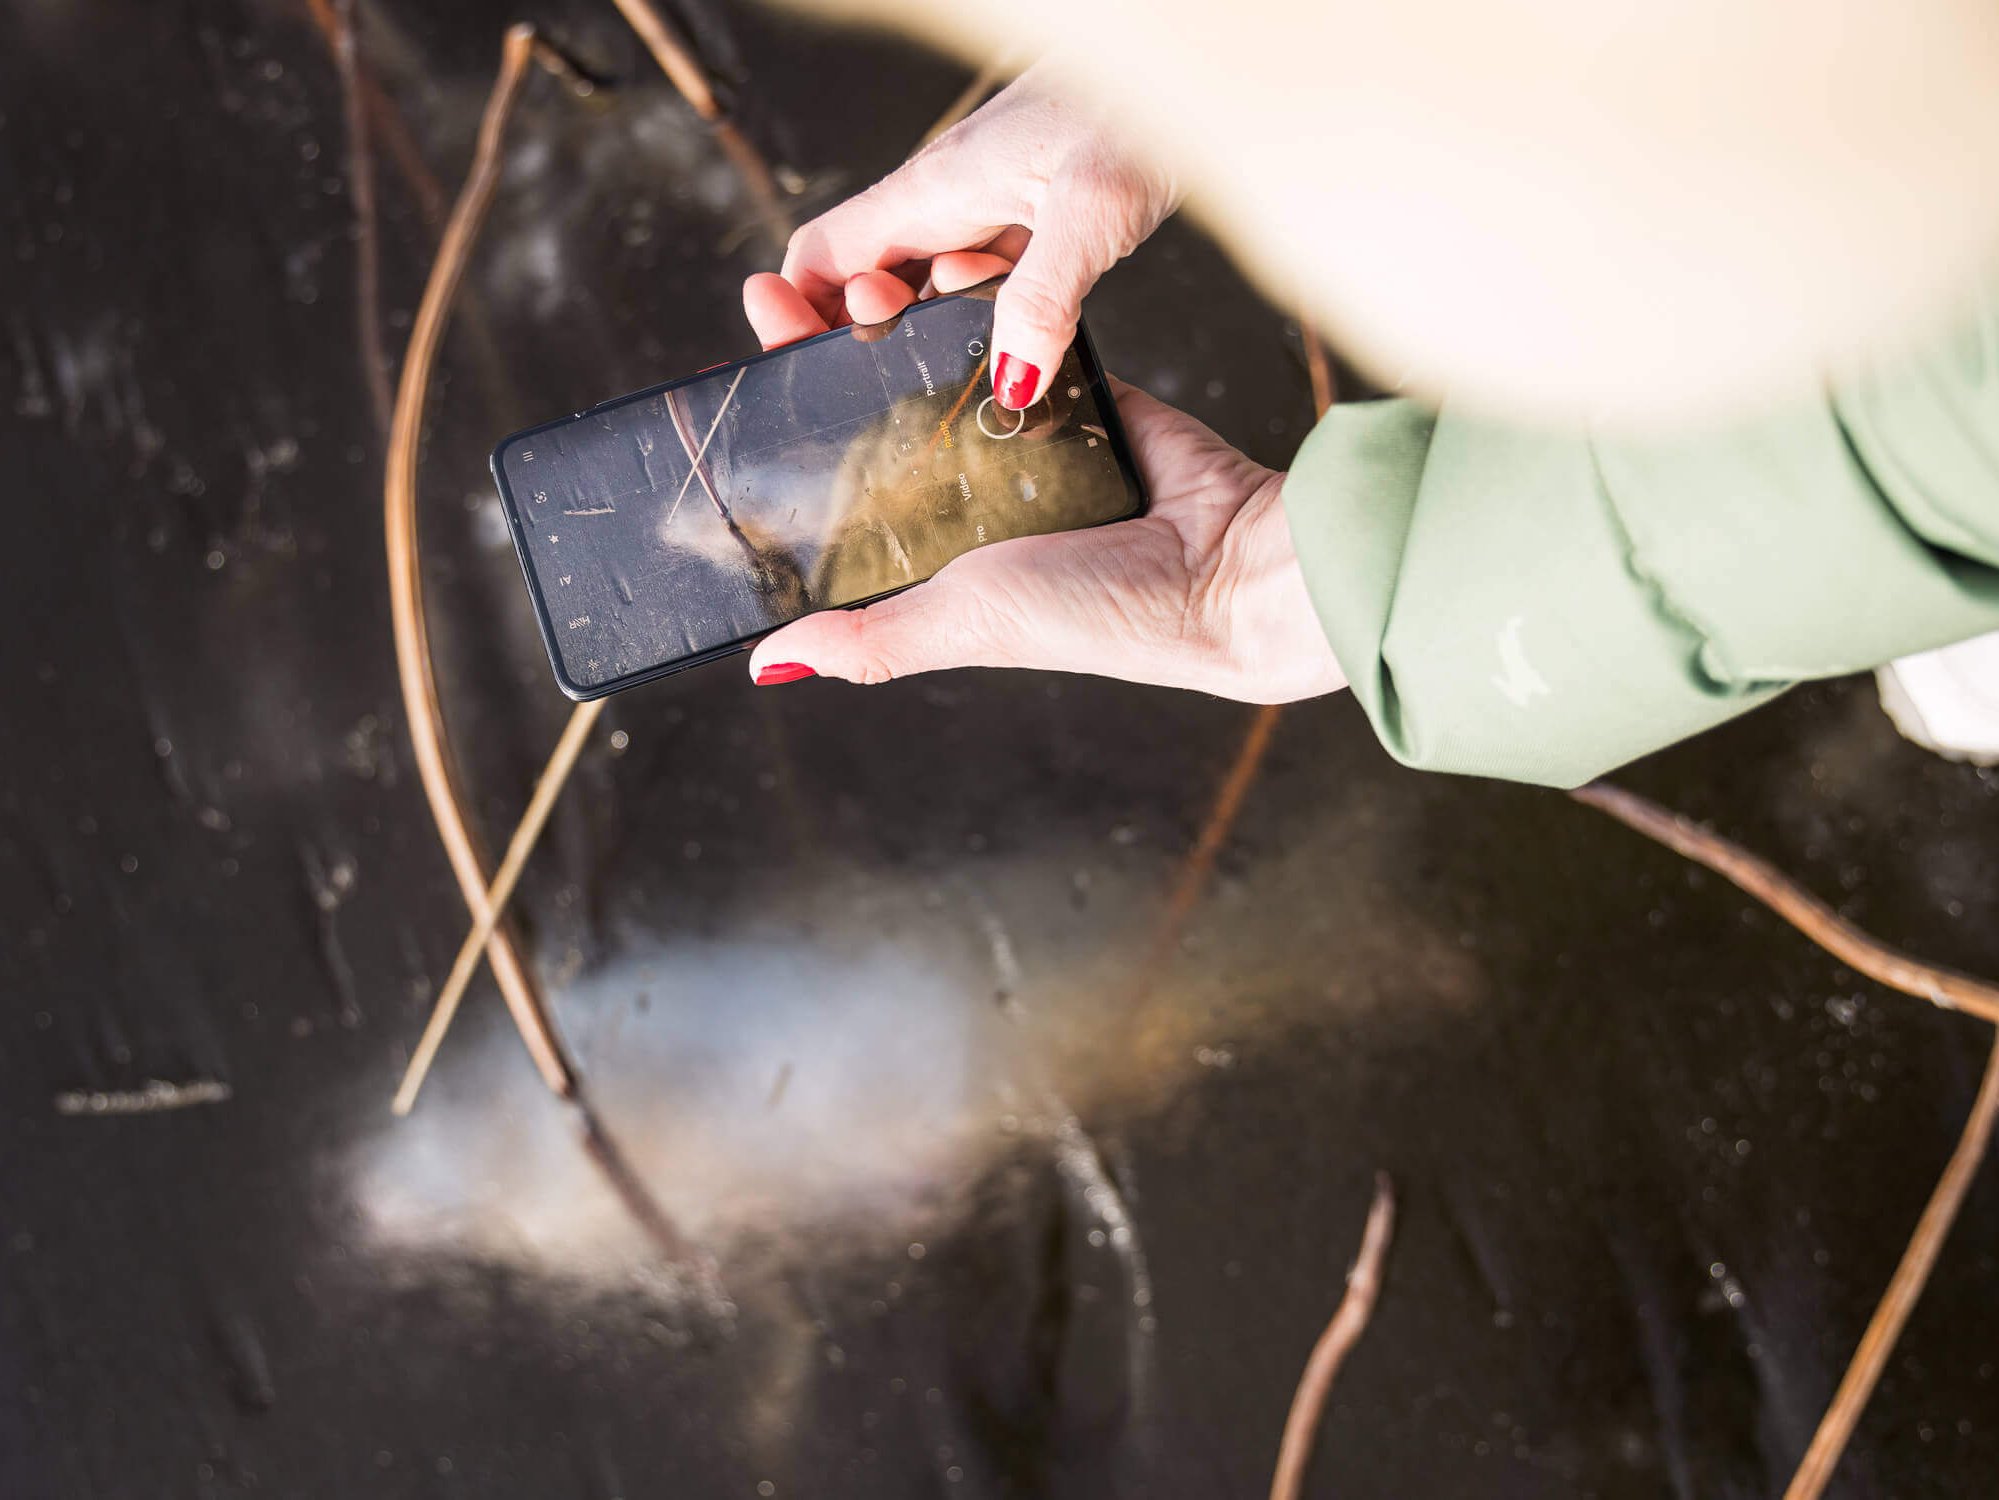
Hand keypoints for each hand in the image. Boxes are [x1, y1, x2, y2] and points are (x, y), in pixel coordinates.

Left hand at [738, 253, 1343, 703]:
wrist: (1227, 567)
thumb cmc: (1095, 613)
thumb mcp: (961, 622)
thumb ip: (870, 639)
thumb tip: (762, 665)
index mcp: (934, 551)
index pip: (843, 478)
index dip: (792, 421)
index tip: (752, 357)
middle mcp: (972, 496)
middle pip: (884, 406)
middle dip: (840, 349)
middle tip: (802, 298)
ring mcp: (1025, 440)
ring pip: (946, 362)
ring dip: (909, 316)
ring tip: (880, 277)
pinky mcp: (1080, 394)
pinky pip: (1023, 338)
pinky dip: (991, 305)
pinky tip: (951, 267)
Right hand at [774, 63, 1176, 410]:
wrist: (1181, 66)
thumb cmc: (1138, 107)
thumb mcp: (1090, 212)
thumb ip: (1042, 301)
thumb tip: (1010, 383)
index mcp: (935, 190)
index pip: (825, 255)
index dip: (799, 313)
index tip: (793, 358)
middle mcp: (950, 199)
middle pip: (868, 278)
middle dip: (866, 337)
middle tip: (895, 380)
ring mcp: (989, 207)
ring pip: (927, 284)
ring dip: (933, 332)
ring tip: (960, 363)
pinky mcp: (1032, 217)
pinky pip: (983, 280)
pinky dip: (985, 317)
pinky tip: (1019, 341)